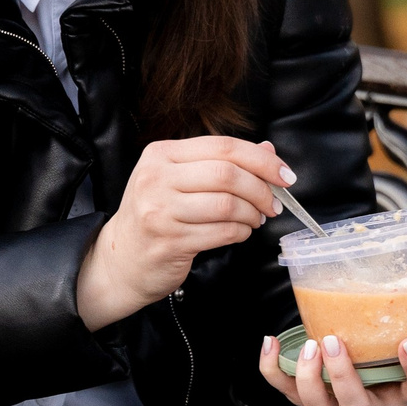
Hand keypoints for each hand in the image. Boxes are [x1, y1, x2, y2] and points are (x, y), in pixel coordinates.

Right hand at [77, 137, 293, 329]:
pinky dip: (241, 232)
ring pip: (227, 204)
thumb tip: (269, 151)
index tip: (284, 175)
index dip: (261, 159)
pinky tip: (240, 232)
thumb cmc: (158, 214)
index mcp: (160, 153)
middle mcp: (156, 178)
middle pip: (227, 174)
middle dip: (261, 189)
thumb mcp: (181, 180)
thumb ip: (222, 163)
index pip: (222, 146)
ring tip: (256, 218)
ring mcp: (160, 211)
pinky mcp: (170, 241)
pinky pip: (222, 232)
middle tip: (274, 203)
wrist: (122, 259)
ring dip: (253, 213)